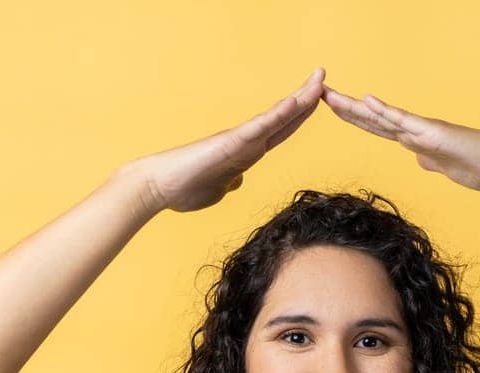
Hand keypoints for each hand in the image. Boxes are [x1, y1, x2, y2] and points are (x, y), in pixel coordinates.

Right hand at [125, 68, 325, 213]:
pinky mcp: (230, 143)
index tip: (316, 100)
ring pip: (277, 117)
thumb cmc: (182, 189)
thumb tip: (238, 179)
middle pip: (284, 118)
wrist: (157, 188)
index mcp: (246, 153)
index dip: (299, 117)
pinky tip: (296, 102)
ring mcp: (239, 140)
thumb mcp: (217, 190)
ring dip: (300, 99)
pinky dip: (279, 114)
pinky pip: (260, 127)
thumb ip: (229, 181)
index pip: (280, 132)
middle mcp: (246, 142)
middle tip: (323, 76)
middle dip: (306, 99)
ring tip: (319, 79)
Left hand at [321, 85, 479, 193]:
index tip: (333, 108)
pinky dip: (385, 111)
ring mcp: (423, 130)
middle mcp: (415, 131)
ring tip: (330, 95)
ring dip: (355, 107)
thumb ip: (431, 161)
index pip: (377, 127)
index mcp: (415, 140)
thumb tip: (419, 159)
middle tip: (318, 93)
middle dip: (344, 108)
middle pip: (372, 118)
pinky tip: (368, 101)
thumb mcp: (446, 168)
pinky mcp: (433, 134)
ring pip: (382, 117)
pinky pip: (405, 121)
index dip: (354, 117)